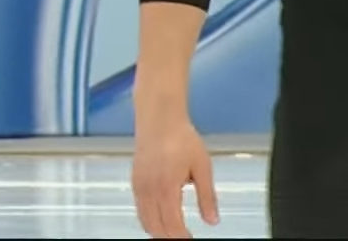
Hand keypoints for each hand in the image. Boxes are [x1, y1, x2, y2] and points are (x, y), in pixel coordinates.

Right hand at [131, 111, 218, 238]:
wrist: (159, 119)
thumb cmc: (181, 138)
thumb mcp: (202, 166)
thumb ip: (207, 196)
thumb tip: (212, 221)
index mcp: (167, 188)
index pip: (173, 225)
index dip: (182, 237)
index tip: (191, 239)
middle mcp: (149, 190)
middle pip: (156, 228)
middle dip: (170, 237)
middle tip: (184, 237)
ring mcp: (139, 186)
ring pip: (145, 221)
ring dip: (158, 231)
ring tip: (173, 232)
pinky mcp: (135, 181)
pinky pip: (140, 209)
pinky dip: (149, 220)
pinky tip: (160, 217)